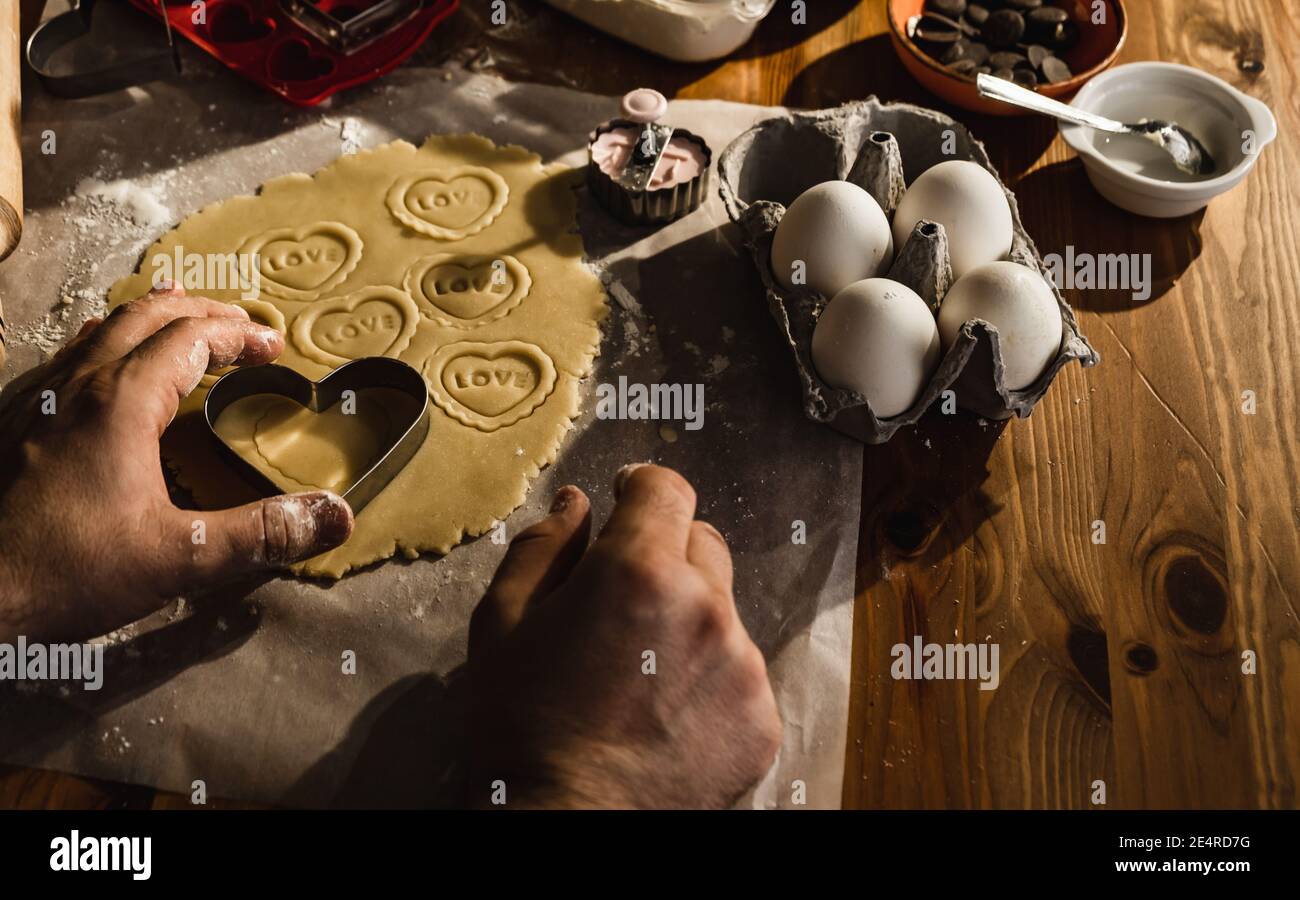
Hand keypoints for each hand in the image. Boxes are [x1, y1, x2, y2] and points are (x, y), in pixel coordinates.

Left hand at [0, 286, 353, 642]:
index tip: (273, 347)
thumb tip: (334, 514)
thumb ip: (261, 533)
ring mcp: (38, 402)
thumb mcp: (181, 558)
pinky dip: (101, 343)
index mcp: (121, 403)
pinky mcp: (13, 426)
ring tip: (175, 310)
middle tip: (238, 323)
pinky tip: (99, 365)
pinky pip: (63, 360)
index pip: (191, 339)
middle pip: (143, 317)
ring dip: (147, 317)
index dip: (238, 336)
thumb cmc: (67, 573)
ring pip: (97, 330)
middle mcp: (76, 387)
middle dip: (198, 311)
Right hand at [466, 464, 781, 808]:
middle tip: (622, 601)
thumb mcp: (502, 625)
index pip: (665, 490)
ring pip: (723, 609)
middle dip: (663, 555)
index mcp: (638, 571)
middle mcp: (705, 606)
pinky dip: (710, 678)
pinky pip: (740, 671)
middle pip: (701, 543)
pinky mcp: (760, 716)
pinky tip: (666, 712)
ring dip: (689, 619)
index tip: (628, 500)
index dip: (642, 489)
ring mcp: (742, 665)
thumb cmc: (522, 727)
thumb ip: (543, 548)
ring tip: (640, 671)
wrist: (568, 825)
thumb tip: (577, 502)